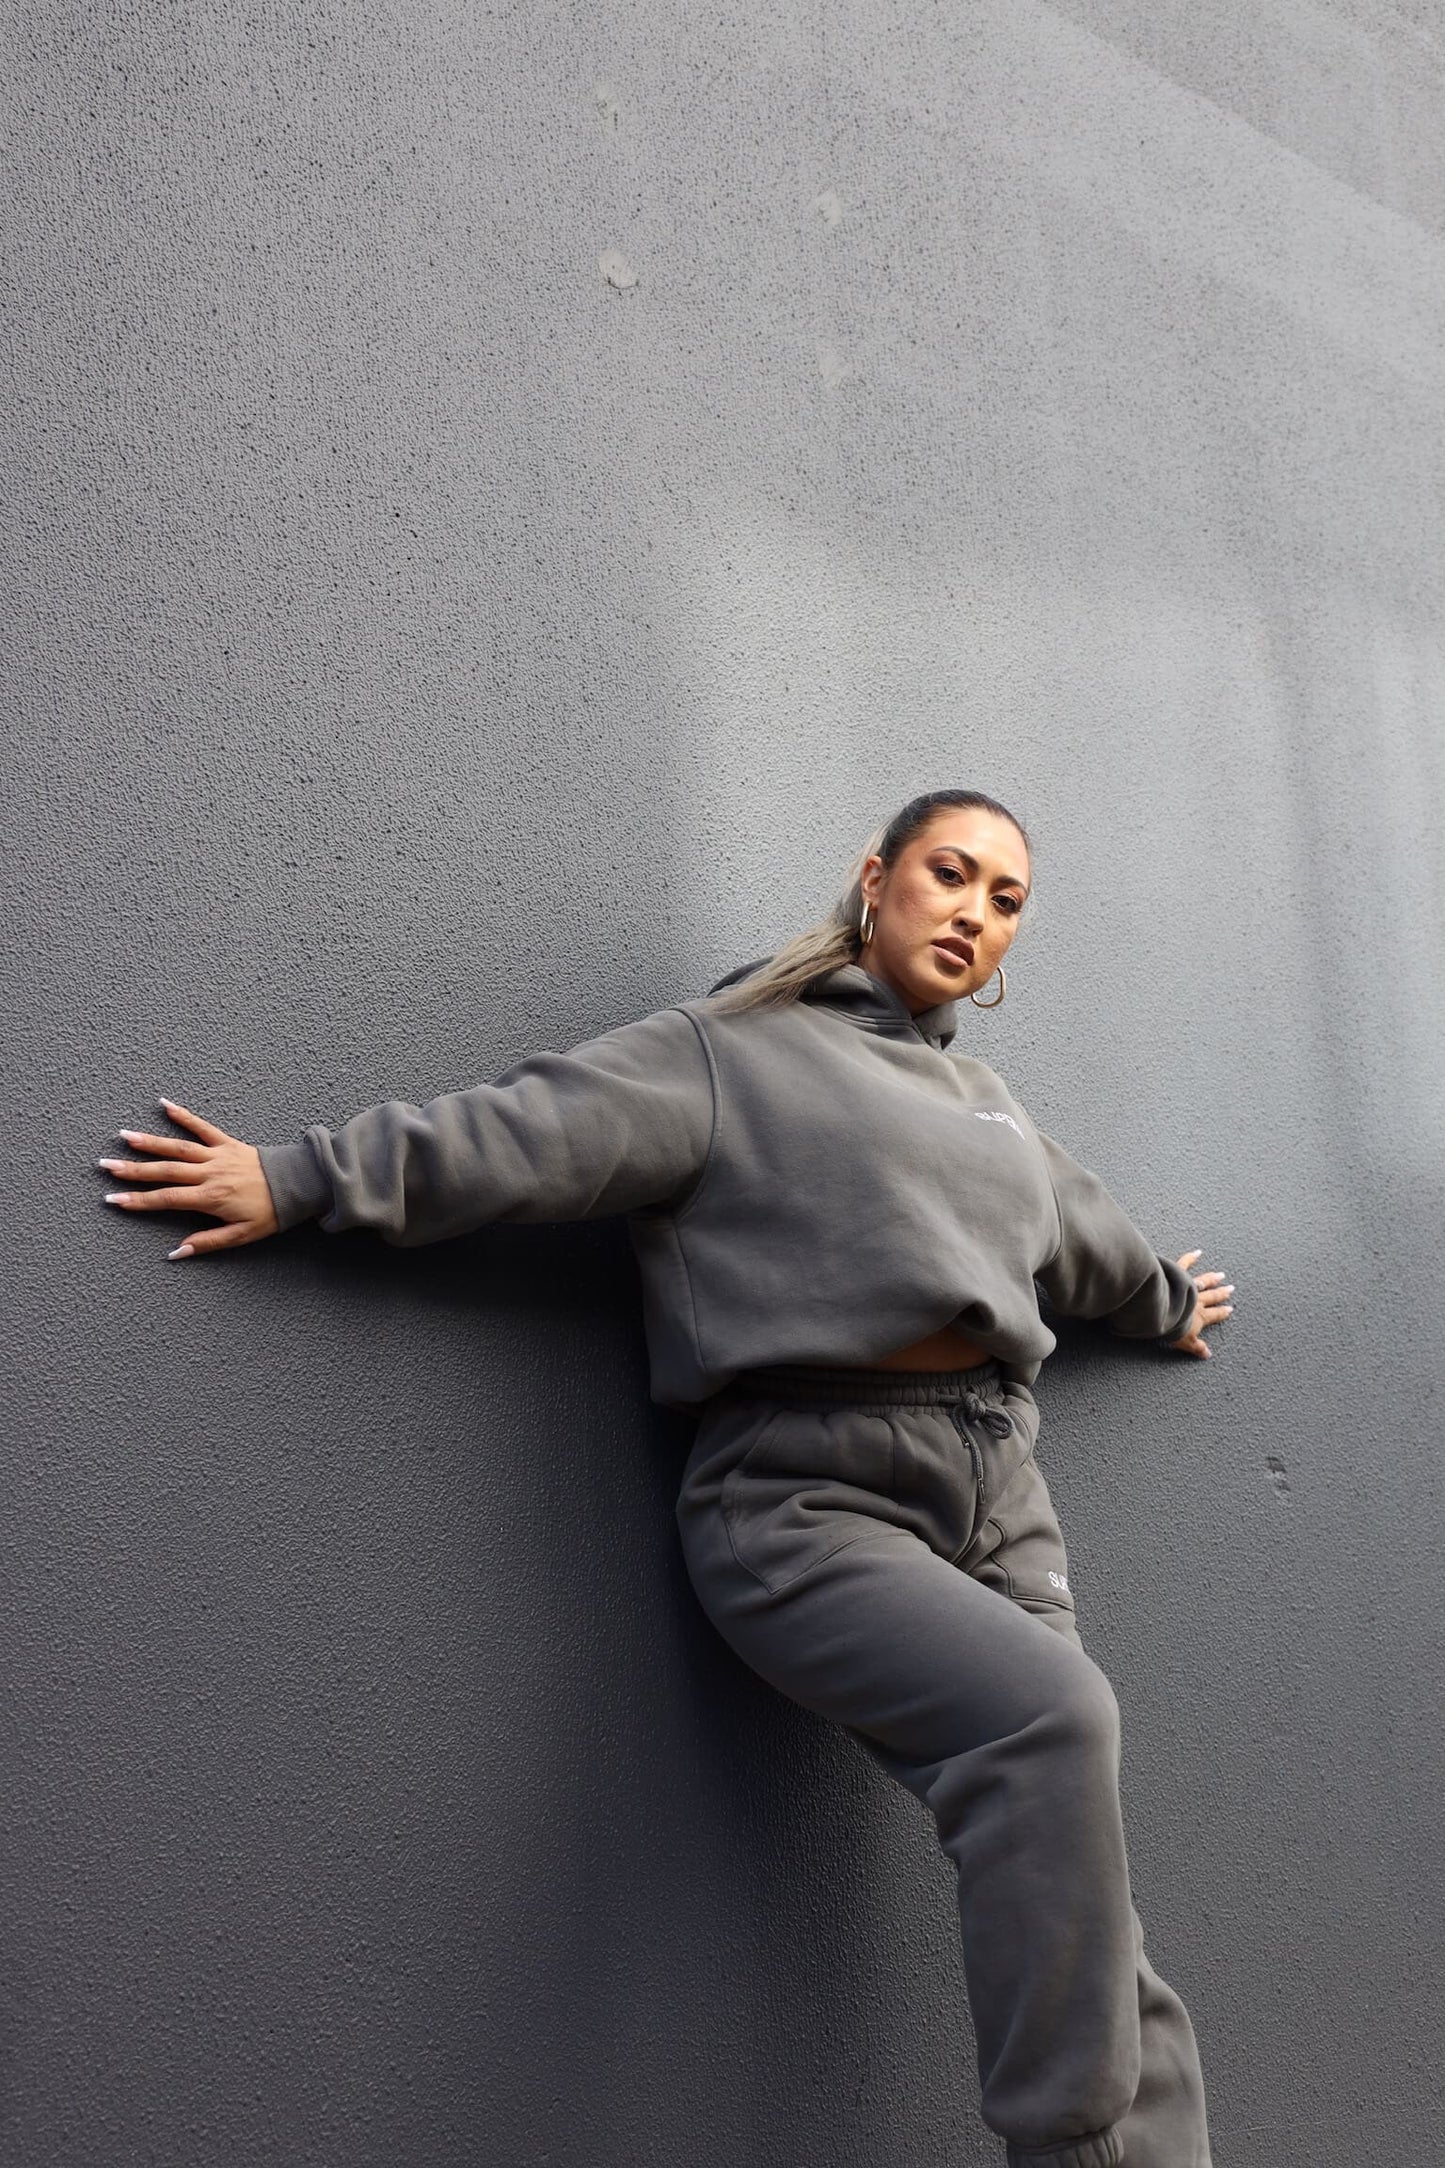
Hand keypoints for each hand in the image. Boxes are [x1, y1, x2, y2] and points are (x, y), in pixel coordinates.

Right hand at [98, 1097, 278, 1258]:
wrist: (299, 1185)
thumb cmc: (271, 1212)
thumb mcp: (242, 1235)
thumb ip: (207, 1243)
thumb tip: (175, 1253)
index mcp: (211, 1197)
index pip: (167, 1199)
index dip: (138, 1201)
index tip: (113, 1200)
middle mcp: (210, 1173)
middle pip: (165, 1170)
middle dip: (133, 1169)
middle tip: (105, 1166)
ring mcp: (218, 1155)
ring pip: (178, 1147)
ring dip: (149, 1142)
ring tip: (124, 1137)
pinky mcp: (228, 1143)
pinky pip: (202, 1127)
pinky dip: (183, 1115)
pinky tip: (164, 1105)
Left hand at [1169, 1248, 1233, 1357]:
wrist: (1162, 1311)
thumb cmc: (1171, 1327)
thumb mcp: (1185, 1342)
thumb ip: (1196, 1347)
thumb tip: (1207, 1355)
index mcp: (1199, 1316)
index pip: (1214, 1315)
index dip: (1222, 1313)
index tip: (1230, 1309)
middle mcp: (1197, 1300)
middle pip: (1212, 1296)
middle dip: (1221, 1293)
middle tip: (1230, 1289)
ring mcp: (1188, 1287)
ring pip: (1203, 1281)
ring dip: (1212, 1278)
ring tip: (1220, 1275)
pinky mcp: (1177, 1276)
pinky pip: (1184, 1264)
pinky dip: (1191, 1257)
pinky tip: (1197, 1253)